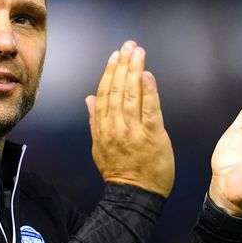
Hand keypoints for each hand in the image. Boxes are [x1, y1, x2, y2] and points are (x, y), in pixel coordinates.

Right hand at [85, 41, 174, 197]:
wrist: (134, 196)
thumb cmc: (119, 171)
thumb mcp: (99, 146)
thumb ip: (95, 120)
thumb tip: (89, 98)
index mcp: (102, 128)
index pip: (104, 95)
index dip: (108, 73)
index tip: (114, 56)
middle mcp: (115, 127)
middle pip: (116, 90)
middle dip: (122, 65)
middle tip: (128, 46)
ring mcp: (133, 132)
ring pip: (130, 96)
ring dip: (134, 71)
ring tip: (137, 53)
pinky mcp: (152, 137)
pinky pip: (149, 110)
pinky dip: (148, 92)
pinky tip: (147, 75)